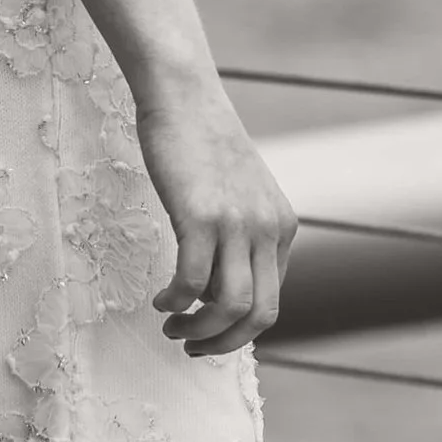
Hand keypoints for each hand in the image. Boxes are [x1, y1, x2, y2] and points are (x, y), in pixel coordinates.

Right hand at [136, 83, 297, 356]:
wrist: (184, 95)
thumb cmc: (200, 142)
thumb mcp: (237, 192)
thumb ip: (241, 234)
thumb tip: (218, 288)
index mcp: (282, 227)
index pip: (271, 301)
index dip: (238, 330)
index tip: (206, 333)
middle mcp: (268, 229)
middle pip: (260, 315)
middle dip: (224, 344)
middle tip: (190, 346)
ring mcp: (237, 223)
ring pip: (230, 307)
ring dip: (199, 331)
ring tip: (171, 326)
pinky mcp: (201, 216)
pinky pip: (192, 282)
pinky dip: (175, 302)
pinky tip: (160, 300)